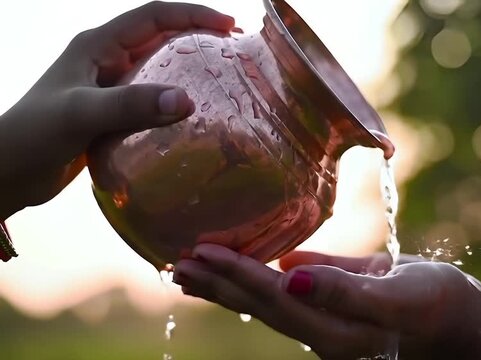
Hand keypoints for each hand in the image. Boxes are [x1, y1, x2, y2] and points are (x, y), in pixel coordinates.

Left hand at [0, 1, 234, 218]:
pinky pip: (151, 101)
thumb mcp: (80, 114)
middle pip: (160, 38)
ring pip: (158, 70)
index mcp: (97, 45)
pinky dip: (174, 104)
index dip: (192, 15)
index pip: (153, 15)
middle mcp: (105, 60)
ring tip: (221, 83)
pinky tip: (191, 120)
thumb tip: (187, 100)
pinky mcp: (112, 115)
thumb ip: (130, 105)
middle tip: (233, 52)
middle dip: (197, 38)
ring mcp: (109, 88)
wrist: (8, 172)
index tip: (228, 27)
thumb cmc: (34, 135)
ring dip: (188, 71)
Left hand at [174, 246, 480, 359]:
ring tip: (190, 271)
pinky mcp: (334, 317)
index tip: (199, 251)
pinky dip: (257, 284)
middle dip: (217, 284)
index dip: (237, 274)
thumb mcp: (402, 296)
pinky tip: (242, 273)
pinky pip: (286, 299)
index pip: (275, 297)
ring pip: (267, 305)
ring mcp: (327, 328)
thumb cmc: (442, 307)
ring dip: (228, 287)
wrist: (464, 329)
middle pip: (259, 306)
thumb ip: (346, 290)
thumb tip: (287, 273)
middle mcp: (324, 334)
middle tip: (173, 263)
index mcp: (337, 330)